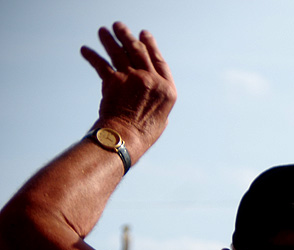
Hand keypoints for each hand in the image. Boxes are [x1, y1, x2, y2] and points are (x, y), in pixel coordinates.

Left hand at [80, 22, 176, 160]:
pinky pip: (100, 63)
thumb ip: (158, 104)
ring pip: (119, 52)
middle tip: (119, 26)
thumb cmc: (143, 134)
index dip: (151, 45)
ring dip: (109, 39)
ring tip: (103, 31)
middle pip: (138, 51)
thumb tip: (153, 99)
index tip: (144, 34)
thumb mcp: (161, 118)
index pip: (159, 60)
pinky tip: (85, 50)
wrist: (126, 138)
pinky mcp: (114, 81)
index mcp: (167, 89)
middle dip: (127, 36)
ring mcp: (133, 78)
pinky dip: (91, 55)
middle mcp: (151, 80)